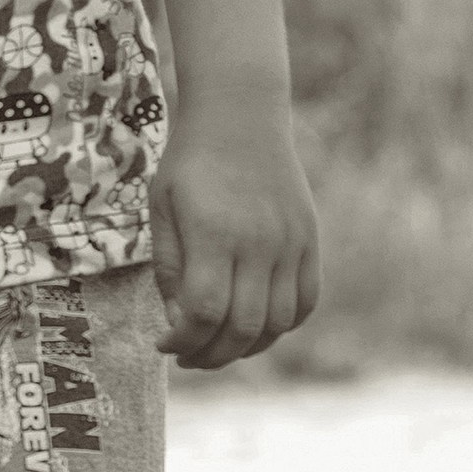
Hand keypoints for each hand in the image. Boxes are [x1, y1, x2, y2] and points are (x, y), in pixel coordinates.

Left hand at [149, 96, 319, 369]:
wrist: (241, 115)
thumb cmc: (190, 163)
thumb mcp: (163, 209)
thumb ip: (170, 268)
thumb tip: (180, 322)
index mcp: (214, 233)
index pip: (202, 312)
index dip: (181, 340)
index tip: (163, 343)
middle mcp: (259, 242)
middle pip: (242, 327)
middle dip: (210, 355)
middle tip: (187, 356)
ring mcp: (291, 243)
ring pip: (277, 322)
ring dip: (247, 347)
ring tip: (219, 345)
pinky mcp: (309, 240)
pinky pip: (305, 302)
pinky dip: (281, 325)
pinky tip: (255, 324)